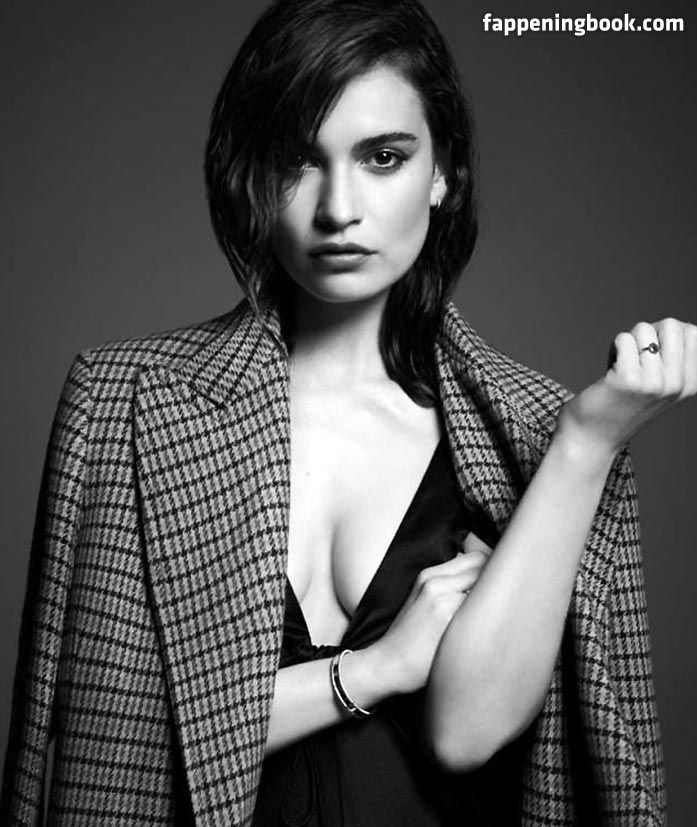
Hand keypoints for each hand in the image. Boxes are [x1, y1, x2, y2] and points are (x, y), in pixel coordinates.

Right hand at [368, 550, 490, 694]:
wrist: (388, 664)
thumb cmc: (408, 639)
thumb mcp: (422, 601)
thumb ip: (448, 586)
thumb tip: (480, 580)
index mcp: (429, 575)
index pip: (475, 557)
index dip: (493, 569)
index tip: (503, 583)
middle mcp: (436, 582)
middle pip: (484, 566)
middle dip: (501, 580)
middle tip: (509, 600)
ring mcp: (444, 598)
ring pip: (487, 585)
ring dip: (499, 598)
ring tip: (503, 617)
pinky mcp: (449, 617)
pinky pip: (483, 607)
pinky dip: (492, 615)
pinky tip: (493, 631)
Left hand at [557, 318, 696, 459]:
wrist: (593, 438)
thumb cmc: (623, 404)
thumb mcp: (661, 385)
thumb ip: (674, 359)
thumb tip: (675, 325)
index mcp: (691, 384)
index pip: (693, 332)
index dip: (666, 333)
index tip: (652, 354)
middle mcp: (677, 384)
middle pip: (671, 325)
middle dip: (647, 333)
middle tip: (634, 356)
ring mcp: (654, 383)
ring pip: (643, 329)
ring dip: (627, 342)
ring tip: (621, 367)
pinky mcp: (628, 380)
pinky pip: (623, 339)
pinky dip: (613, 349)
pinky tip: (610, 371)